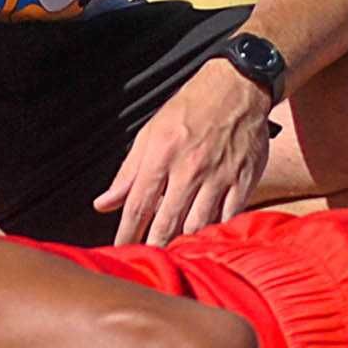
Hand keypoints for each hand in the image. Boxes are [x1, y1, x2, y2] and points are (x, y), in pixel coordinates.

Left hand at [96, 61, 277, 245]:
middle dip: (154, 246)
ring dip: (184, 244)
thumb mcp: (151, 134)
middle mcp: (190, 168)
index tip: (121, 252)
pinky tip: (206, 239)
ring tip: (174, 253)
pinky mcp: (244, 180)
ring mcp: (219, 175)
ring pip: (198, 225)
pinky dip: (216, 232)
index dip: (127, 234)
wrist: (238, 87)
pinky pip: (228, 217)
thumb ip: (128, 173)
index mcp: (162, 154)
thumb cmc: (190, 110)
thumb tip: (103, 204)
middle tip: (148, 259)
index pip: (138, 205)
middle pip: (167, 222)